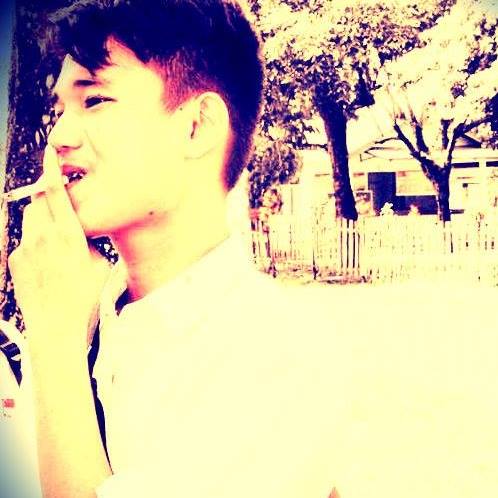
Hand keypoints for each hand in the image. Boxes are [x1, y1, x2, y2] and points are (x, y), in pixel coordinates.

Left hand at [8, 145, 110, 350]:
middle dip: (47, 200)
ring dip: (41, 222)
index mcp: (68, 236)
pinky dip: (35, 244)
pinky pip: (25, 241)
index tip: (50, 152)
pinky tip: (47, 265)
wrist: (56, 329)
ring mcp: (25, 249)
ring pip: (30, 220)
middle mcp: (43, 237)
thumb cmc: (84, 300)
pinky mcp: (14, 261)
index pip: (56, 193)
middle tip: (60, 209)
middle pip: (38, 202)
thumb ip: (91, 243)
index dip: (52, 170)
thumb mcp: (102, 267)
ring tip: (55, 243)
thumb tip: (83, 234)